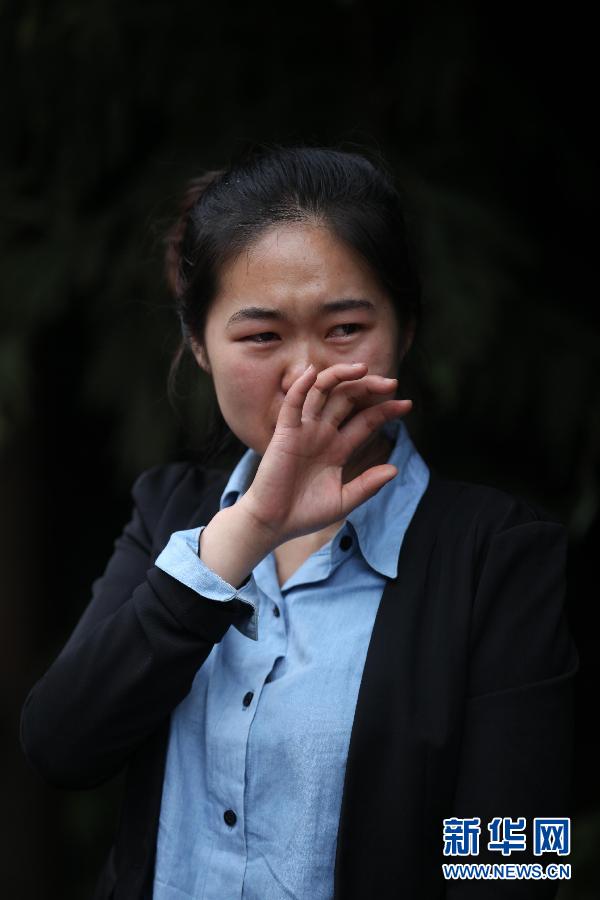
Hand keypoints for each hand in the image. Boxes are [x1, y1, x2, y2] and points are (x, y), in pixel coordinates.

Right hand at [238, 362, 411, 542]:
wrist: (274, 524)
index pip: (366, 420)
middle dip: (370, 388)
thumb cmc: (305, 514)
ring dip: (341, 377)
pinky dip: (301, 386)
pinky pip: (293, 404)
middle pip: (348, 399)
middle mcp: (323, 434)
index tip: (407, 405)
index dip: (386, 411)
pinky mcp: (285, 433)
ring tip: (363, 369)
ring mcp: (304, 430)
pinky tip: (313, 372)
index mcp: (338, 448)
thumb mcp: (343, 500)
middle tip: (392, 383)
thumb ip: (367, 485)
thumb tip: (394, 469)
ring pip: (323, 392)